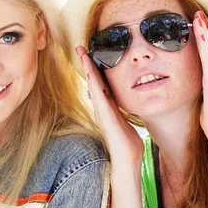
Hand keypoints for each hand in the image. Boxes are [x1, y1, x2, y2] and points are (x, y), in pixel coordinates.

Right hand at [76, 46, 143, 166]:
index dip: (94, 68)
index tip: (90, 54)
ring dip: (87, 69)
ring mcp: (102, 112)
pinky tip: (91, 73)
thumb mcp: (125, 122)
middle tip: (79, 47)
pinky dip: (94, 84)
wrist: (127, 160)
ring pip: (93, 85)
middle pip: (92, 81)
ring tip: (82, 54)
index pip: (99, 83)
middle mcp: (101, 108)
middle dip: (86, 63)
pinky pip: (99, 97)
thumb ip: (121, 112)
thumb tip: (122, 107)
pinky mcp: (106, 117)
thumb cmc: (128, 143)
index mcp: (107, 107)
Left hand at [193, 11, 207, 140]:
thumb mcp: (205, 100)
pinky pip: (207, 57)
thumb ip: (203, 90)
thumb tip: (199, 86)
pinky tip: (198, 33)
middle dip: (204, 30)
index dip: (204, 40)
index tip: (198, 26)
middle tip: (197, 13)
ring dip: (203, 32)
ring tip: (197, 17)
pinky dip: (203, 44)